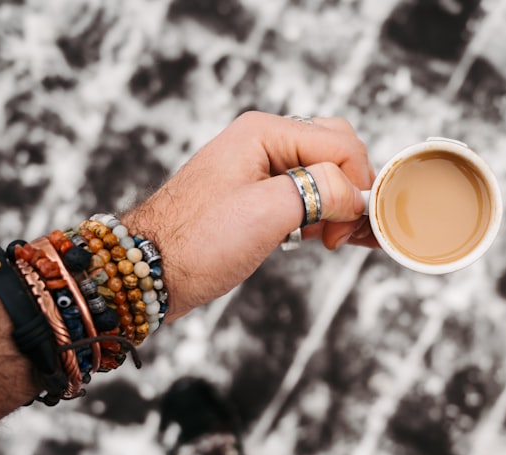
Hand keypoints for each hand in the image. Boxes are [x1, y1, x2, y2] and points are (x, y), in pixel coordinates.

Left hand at [122, 111, 377, 321]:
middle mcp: (263, 141)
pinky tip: (317, 237)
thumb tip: (356, 195)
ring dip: (335, 205)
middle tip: (340, 233)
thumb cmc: (199, 241)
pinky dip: (318, 213)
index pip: (341, 144)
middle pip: (335, 150)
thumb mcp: (268, 213)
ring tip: (327, 240)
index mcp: (265, 132)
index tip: (346, 229)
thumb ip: (321, 192)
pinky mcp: (254, 194)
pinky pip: (302, 191)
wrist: (149, 270)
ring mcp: (257, 167)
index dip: (355, 185)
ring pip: (322, 172)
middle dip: (349, 190)